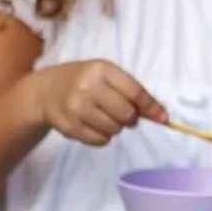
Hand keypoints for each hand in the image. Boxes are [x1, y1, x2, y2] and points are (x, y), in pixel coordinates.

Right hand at [33, 61, 164, 146]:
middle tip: (122, 113)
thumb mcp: (108, 76)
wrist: (48, 90)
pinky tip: (93, 125)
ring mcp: (76, 108)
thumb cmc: (85, 81)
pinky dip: (103, 136)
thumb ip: (133, 92)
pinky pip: (100, 141)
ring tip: (104, 116)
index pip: (135, 92)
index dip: (151, 107)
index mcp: (101, 70)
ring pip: (114, 129)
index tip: (164, 119)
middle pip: (126, 114)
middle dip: (130, 118)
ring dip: (115, 127)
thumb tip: (161, 115)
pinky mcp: (69, 127)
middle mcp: (87, 87)